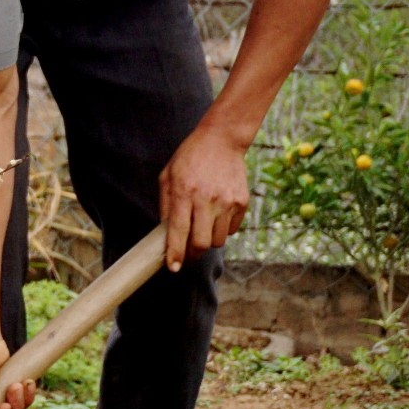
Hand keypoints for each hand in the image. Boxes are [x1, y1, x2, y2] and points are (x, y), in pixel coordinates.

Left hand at [159, 121, 251, 271]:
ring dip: (207, 241)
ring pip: (218, 240)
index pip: (179, 231)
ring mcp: (227, 201)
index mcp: (184, 192)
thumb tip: (166, 234)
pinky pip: (231, 230)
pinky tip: (215, 216)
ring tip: (201, 229)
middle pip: (201, 242)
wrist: (221, 141)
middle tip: (186, 255)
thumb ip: (166, 205)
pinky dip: (221, 230)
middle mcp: (207, 199)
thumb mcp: (168, 177)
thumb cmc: (189, 159)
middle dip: (192, 254)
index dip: (176, 253)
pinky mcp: (242, 202)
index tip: (173, 268)